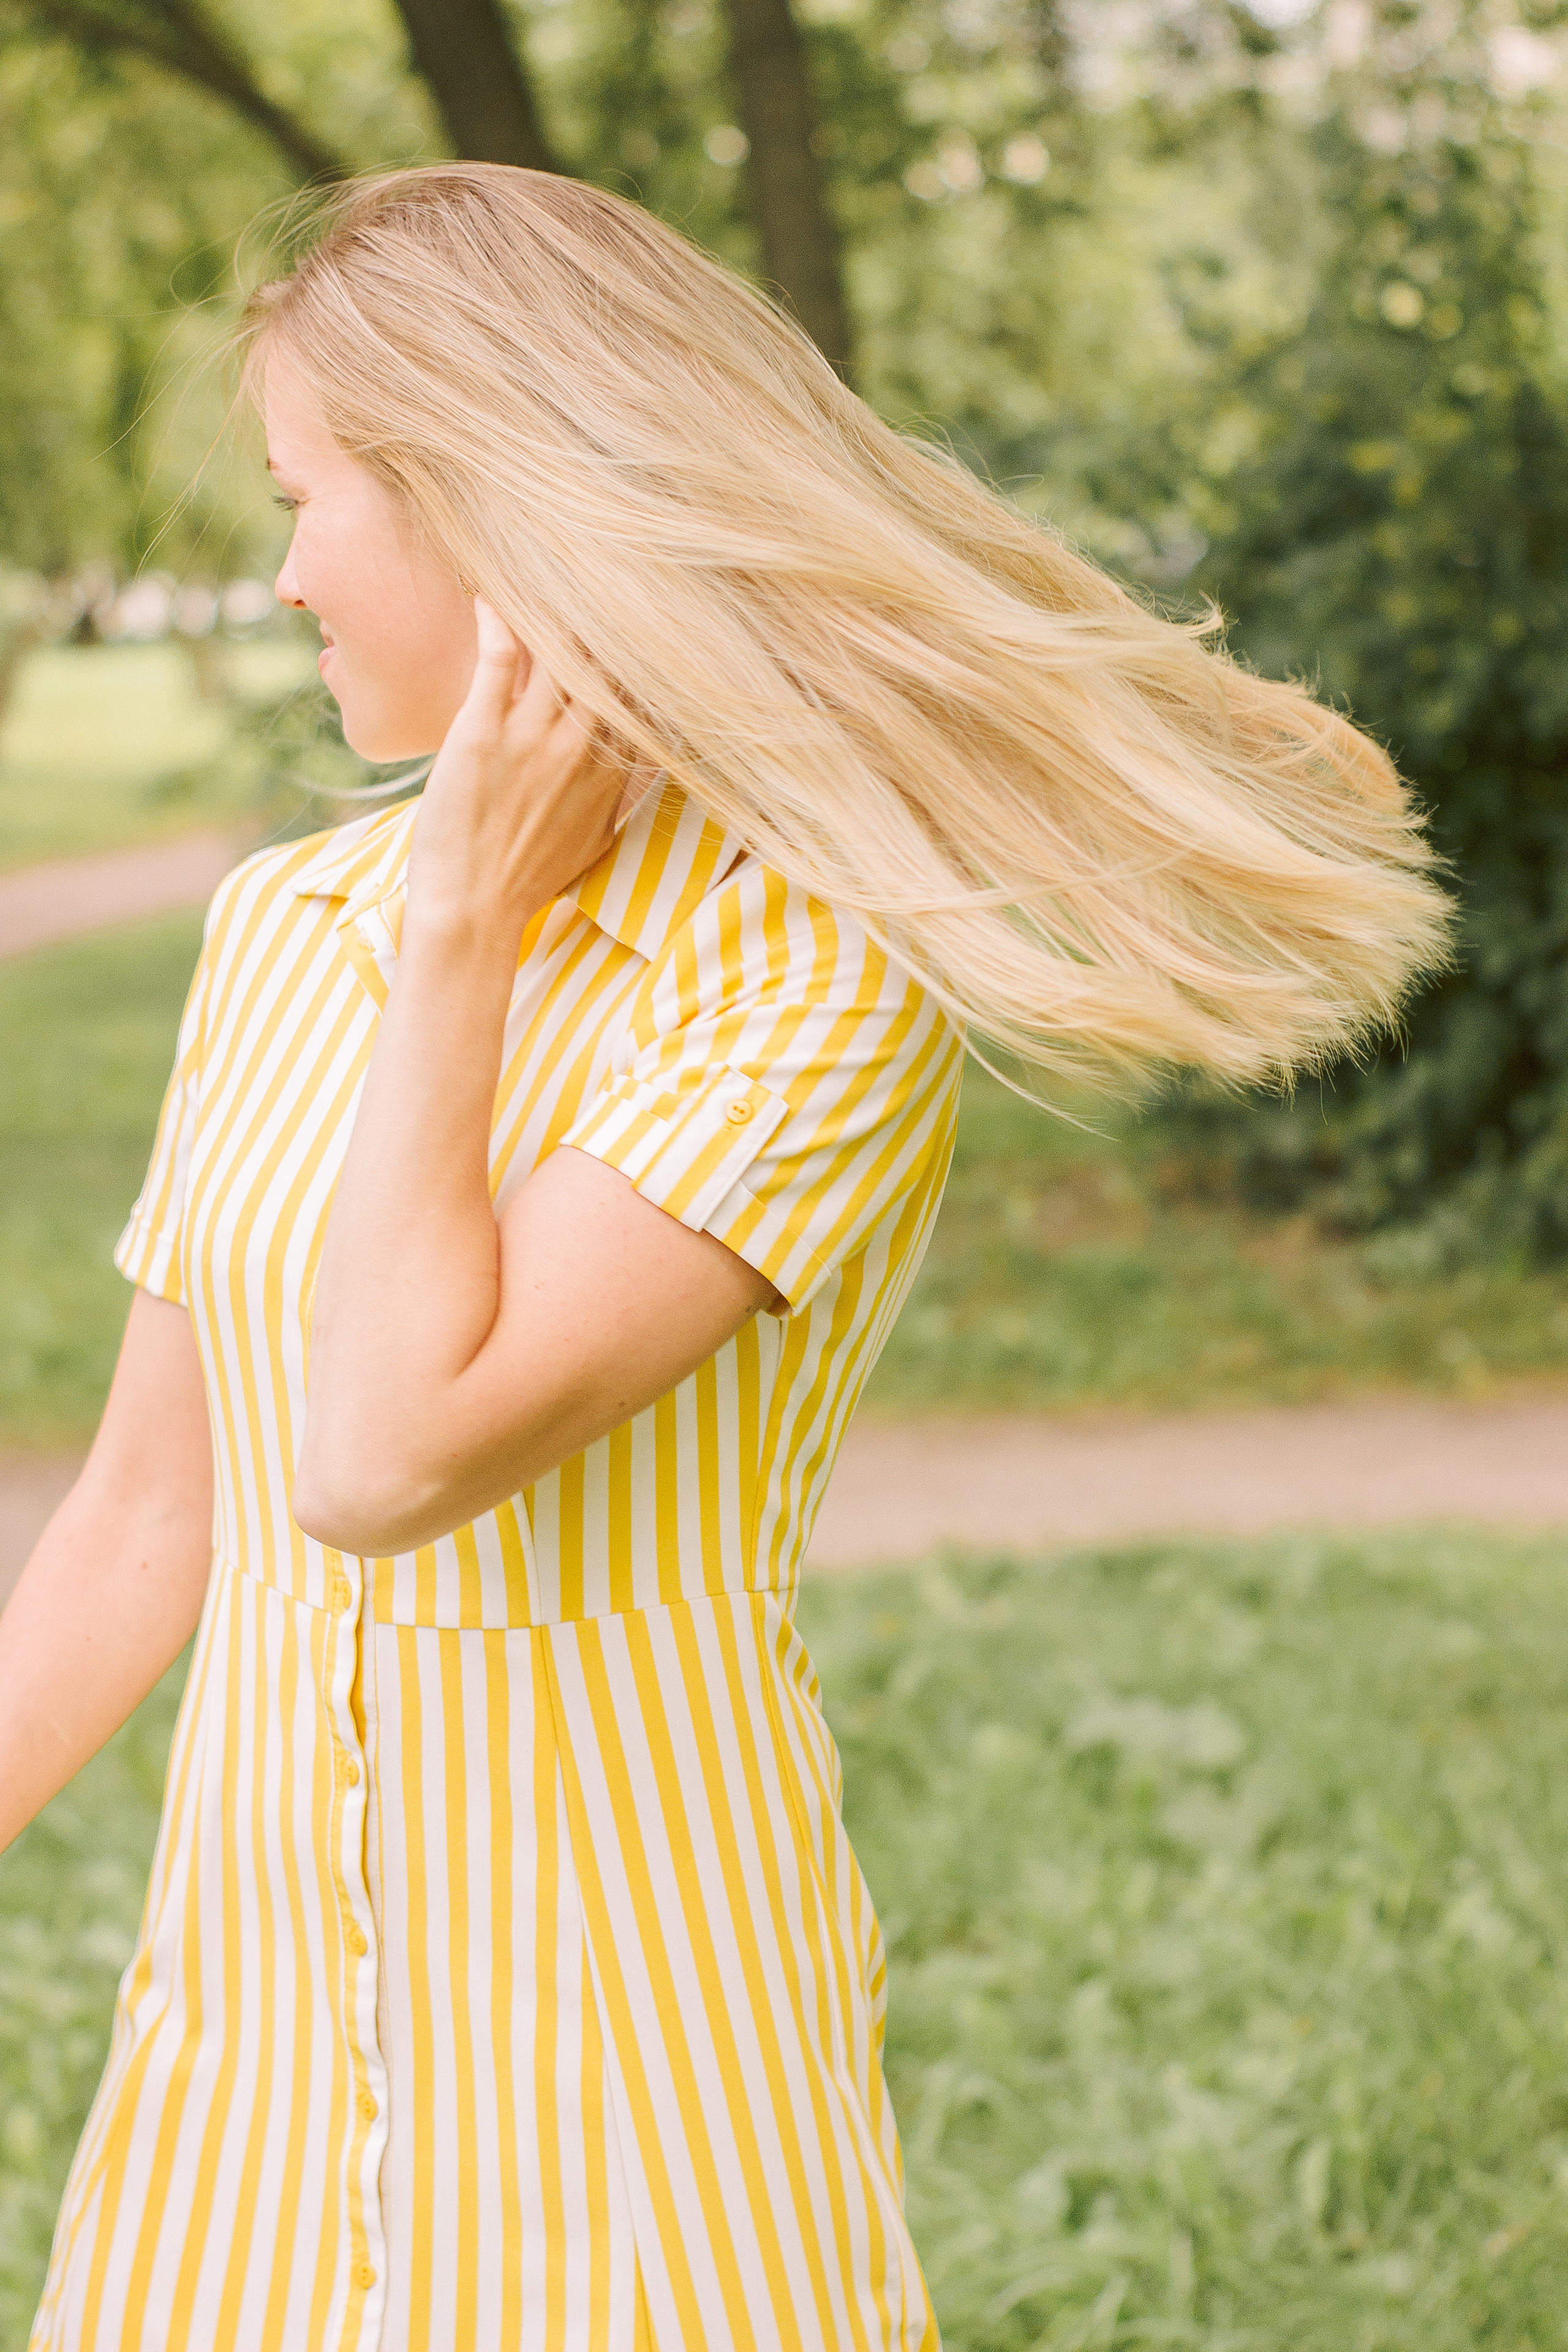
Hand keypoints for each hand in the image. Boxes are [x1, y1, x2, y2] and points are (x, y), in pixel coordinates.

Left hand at [404, 598, 626, 947]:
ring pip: (558, 649)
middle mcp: (581, 744)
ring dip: (545, 605)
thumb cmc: (528, 878)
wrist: (474, 910)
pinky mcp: (482, 734)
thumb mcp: (595, 837)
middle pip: (605, 656)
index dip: (638, 646)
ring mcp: (533, 737)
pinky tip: (488, 594)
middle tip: (589, 568)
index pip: (639, 688)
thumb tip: (635, 772)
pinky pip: (499, 659)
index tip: (636, 613)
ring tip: (534, 568)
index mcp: (611, 766)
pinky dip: (496, 620)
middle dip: (601, 610)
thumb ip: (616, 793)